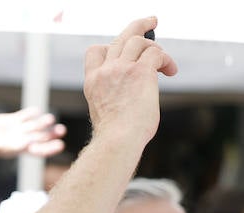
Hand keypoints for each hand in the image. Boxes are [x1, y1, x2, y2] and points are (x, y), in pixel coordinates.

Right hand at [0, 108, 66, 158]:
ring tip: (50, 119)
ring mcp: (17, 129)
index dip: (50, 148)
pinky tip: (36, 111)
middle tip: (61, 130)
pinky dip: (31, 113)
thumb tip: (26, 145)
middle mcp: (20, 139)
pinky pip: (25, 116)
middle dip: (51, 134)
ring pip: (35, 125)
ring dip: (43, 122)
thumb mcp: (0, 146)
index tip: (61, 145)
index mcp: (20, 149)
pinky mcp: (12, 120)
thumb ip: (13, 145)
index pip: (39, 150)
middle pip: (40, 137)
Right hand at [83, 17, 176, 148]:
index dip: (111, 45)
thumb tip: (135, 89)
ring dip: (155, 46)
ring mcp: (121, 69)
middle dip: (138, 26)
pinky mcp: (141, 72)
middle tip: (151, 21)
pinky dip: (167, 60)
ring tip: (164, 62)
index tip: (123, 49)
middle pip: (120, 37)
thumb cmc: (114, 134)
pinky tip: (171, 72)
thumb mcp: (104, 109)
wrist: (117, 141)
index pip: (96, 51)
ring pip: (139, 40)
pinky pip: (157, 53)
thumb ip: (113, 93)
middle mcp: (105, 71)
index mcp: (92, 81)